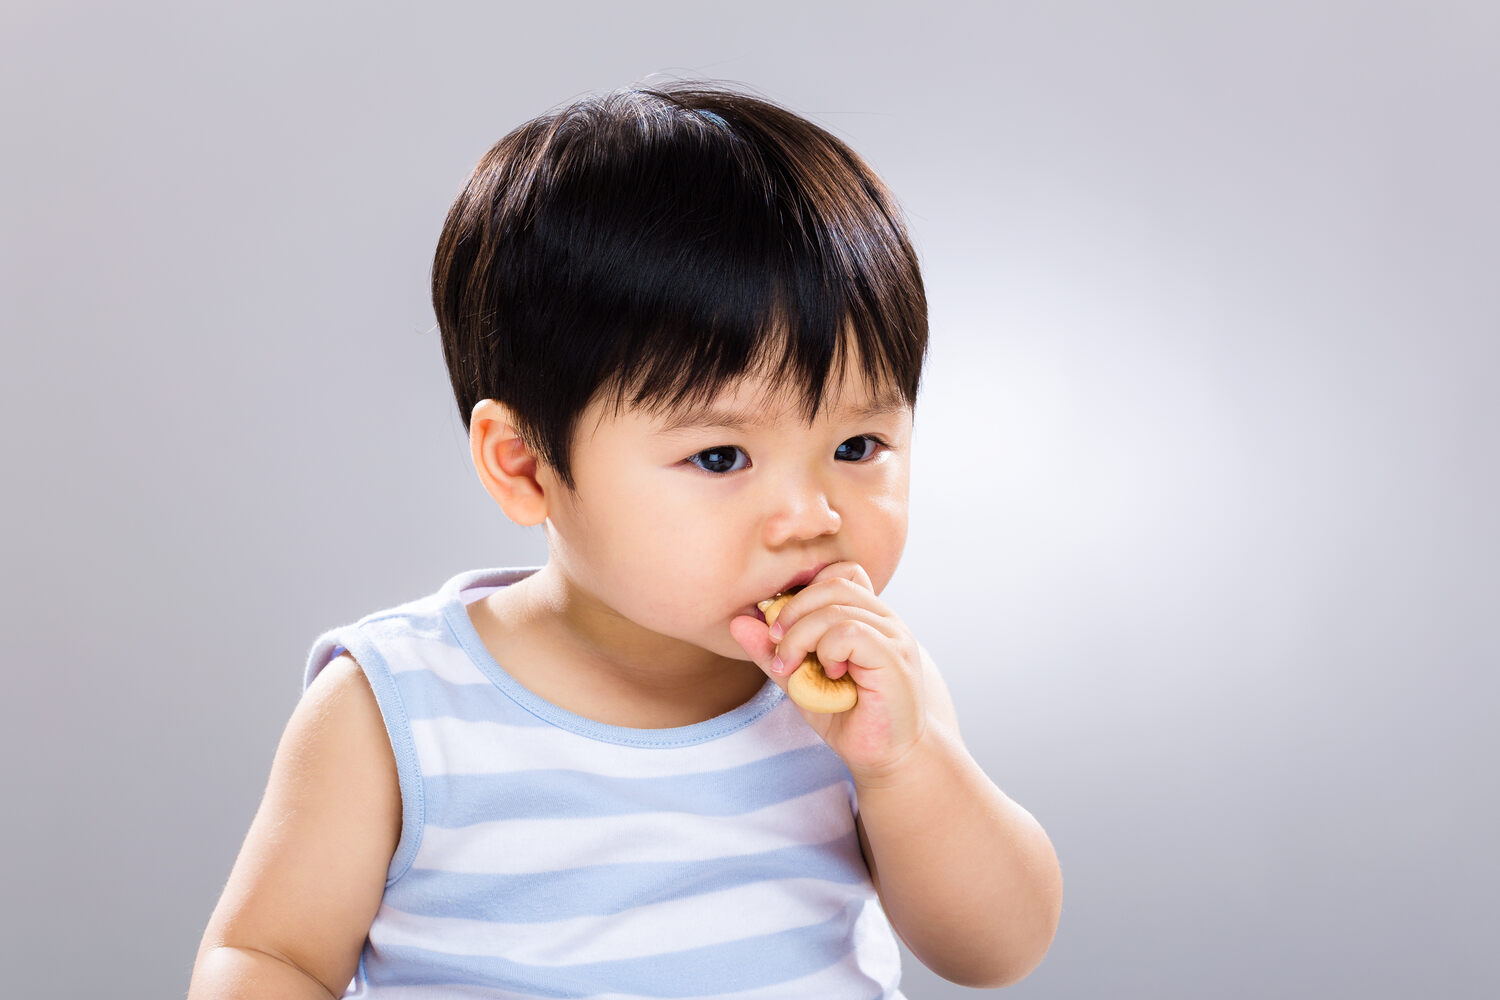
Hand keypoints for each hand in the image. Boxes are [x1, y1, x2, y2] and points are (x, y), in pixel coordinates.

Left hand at [729, 561, 928, 783]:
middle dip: (792, 612)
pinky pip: (849, 633)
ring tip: (795, 668)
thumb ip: (773, 650)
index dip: (804, 592)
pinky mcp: (893, 658)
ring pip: (836, 607)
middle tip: (778, 648)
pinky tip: (829, 675)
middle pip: (832, 584)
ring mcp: (894, 636)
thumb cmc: (847, 717)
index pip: (839, 573)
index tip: (781, 627)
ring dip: (801, 637)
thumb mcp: (799, 679)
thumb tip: (737, 621)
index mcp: (868, 616)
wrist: (886, 758)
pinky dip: (826, 651)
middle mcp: (885, 619)